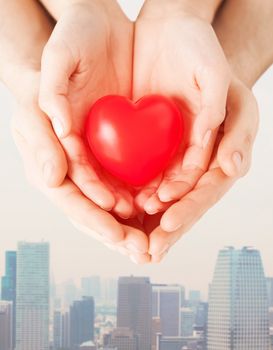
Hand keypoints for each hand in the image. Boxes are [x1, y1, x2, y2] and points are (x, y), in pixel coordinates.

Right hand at [12, 72, 149, 263]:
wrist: (60, 74)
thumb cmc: (40, 92)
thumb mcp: (34, 110)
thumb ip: (42, 142)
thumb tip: (53, 179)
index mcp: (48, 171)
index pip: (71, 202)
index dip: (94, 219)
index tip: (119, 234)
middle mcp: (69, 178)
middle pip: (93, 213)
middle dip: (117, 235)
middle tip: (143, 252)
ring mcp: (88, 173)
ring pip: (109, 207)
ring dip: (130, 228)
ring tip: (151, 246)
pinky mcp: (105, 163)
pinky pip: (122, 186)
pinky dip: (138, 202)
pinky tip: (155, 214)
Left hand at [145, 78, 258, 260]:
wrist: (192, 68)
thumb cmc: (223, 89)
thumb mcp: (240, 105)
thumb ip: (239, 135)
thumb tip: (232, 168)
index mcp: (220, 167)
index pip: (205, 195)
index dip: (188, 210)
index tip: (168, 223)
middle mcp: (197, 173)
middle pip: (181, 207)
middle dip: (165, 230)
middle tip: (146, 251)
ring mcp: (176, 167)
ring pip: (161, 200)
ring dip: (145, 220)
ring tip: (128, 239)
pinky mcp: (155, 157)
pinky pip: (142, 179)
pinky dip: (130, 195)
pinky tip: (116, 208)